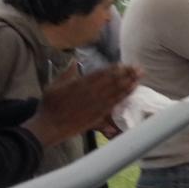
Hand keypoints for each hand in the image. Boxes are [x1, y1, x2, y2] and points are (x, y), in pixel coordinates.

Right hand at [23, 64, 139, 148]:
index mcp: (79, 84)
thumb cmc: (49, 106)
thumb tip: (74, 61)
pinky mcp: (98, 114)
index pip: (101, 74)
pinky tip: (132, 91)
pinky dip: (124, 96)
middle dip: (126, 74)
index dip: (114, 69)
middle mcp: (90, 92)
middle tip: (139, 68)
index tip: (124, 65)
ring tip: (139, 77)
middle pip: (112, 81)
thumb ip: (66, 73)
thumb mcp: (53, 86)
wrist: (50, 126)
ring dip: (129, 83)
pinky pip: (114, 103)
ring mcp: (95, 104)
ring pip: (116, 91)